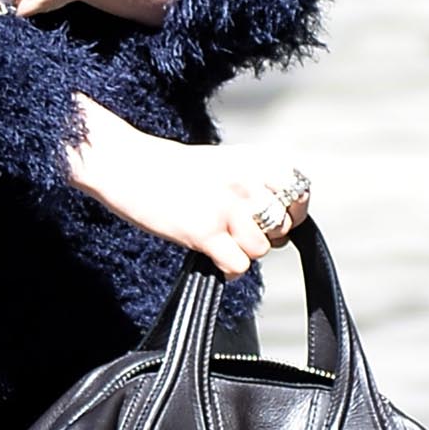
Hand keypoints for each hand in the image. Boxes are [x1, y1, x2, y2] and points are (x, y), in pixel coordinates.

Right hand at [66, 100, 309, 277]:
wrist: (128, 166)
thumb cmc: (175, 170)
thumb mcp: (226, 162)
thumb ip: (257, 185)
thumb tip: (285, 224)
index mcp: (253, 160)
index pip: (300, 193)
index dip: (292, 213)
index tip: (274, 217)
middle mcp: (245, 181)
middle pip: (282, 228)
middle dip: (264, 235)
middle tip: (235, 229)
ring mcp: (226, 207)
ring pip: (260, 250)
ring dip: (241, 251)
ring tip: (217, 238)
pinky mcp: (205, 231)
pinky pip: (238, 266)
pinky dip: (227, 269)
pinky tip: (212, 256)